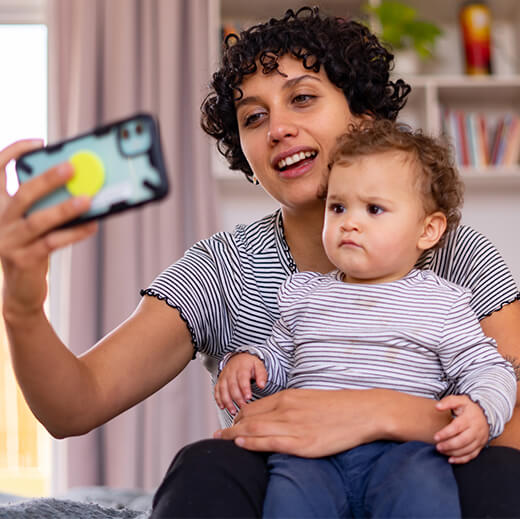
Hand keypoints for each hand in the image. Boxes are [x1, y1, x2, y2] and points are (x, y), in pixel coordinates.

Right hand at [0, 140, 96, 317]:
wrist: (21, 291)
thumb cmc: (31, 249)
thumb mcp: (31, 224)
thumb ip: (44, 205)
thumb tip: (80, 184)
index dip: (14, 152)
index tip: (39, 142)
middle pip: (21, 194)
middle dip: (47, 178)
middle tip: (72, 168)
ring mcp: (9, 241)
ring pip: (38, 220)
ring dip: (65, 208)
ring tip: (88, 199)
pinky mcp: (24, 259)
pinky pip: (53, 242)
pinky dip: (75, 233)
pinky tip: (92, 226)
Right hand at [214, 353, 266, 413]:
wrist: (238, 358)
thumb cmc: (249, 364)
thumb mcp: (258, 365)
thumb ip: (261, 375)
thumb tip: (262, 385)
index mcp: (242, 367)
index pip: (242, 378)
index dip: (244, 388)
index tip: (248, 397)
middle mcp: (231, 372)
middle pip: (232, 386)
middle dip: (237, 398)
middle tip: (243, 406)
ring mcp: (224, 377)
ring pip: (223, 389)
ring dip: (227, 401)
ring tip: (233, 411)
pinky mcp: (220, 381)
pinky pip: (216, 390)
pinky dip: (218, 399)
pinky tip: (222, 406)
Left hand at [214, 388, 385, 456]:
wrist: (363, 411)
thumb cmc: (338, 406)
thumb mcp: (309, 399)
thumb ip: (291, 405)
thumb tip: (276, 414)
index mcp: (288, 396)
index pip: (254, 407)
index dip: (238, 417)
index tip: (231, 424)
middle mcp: (286, 408)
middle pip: (249, 417)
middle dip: (231, 426)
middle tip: (219, 435)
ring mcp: (293, 425)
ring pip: (254, 429)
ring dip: (234, 435)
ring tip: (220, 442)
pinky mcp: (303, 442)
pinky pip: (270, 442)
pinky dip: (251, 443)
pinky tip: (239, 445)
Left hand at [434, 394, 489, 463]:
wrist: (486, 413)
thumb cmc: (469, 407)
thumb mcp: (459, 400)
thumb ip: (448, 402)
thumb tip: (437, 407)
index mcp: (469, 418)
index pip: (457, 428)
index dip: (446, 433)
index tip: (436, 437)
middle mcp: (476, 430)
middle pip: (463, 441)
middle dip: (449, 445)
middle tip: (438, 446)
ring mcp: (479, 439)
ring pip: (467, 449)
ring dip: (453, 453)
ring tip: (441, 451)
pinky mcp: (480, 445)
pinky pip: (472, 455)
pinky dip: (462, 459)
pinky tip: (451, 460)